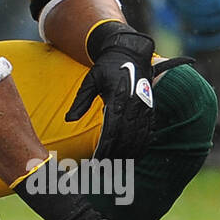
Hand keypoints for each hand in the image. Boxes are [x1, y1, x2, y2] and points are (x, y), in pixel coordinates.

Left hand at [66, 20, 188, 158]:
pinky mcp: (150, 108)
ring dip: (129, 153)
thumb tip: (69, 119)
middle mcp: (133, 104)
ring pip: (139, 137)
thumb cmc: (106, 67)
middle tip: (105, 167)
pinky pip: (149, 131)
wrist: (129, 52)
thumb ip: (81, 101)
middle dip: (116, 155)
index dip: (105, 148)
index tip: (97, 160)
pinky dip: (142, 145)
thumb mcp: (90, 81)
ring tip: (118, 165)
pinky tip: (135, 154)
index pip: (112, 130)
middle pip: (126, 138)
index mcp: (117, 98)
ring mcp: (144, 107)